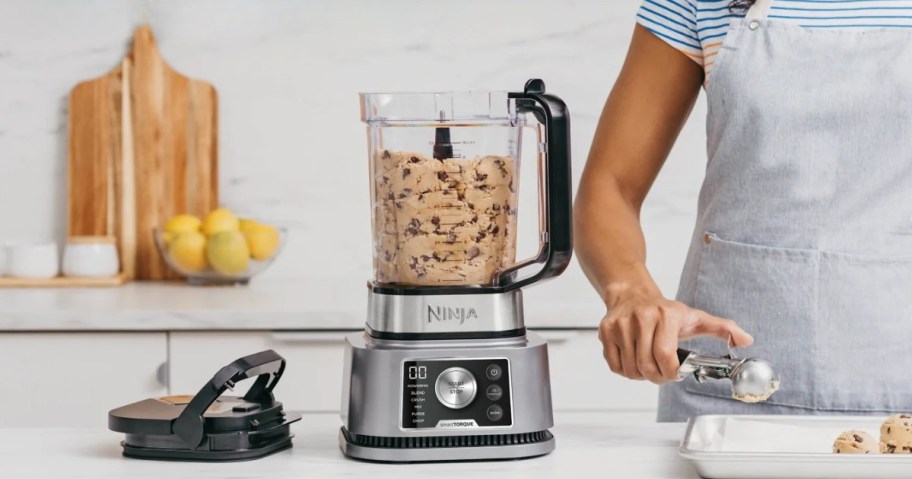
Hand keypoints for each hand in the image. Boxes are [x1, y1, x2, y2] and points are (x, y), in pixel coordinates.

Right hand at [598, 285, 752, 383]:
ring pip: (629, 368)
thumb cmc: (664, 310)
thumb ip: (722, 328)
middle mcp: (641, 317)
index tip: (675, 373)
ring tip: (648, 365)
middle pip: (646, 365)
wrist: (631, 293)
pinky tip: (634, 360)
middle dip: (656, 377)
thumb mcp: (695, 317)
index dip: (670, 372)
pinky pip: (614, 364)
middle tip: (661, 373)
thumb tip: (746, 339)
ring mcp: (620, 324)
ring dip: (640, 375)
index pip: (664, 356)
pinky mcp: (605, 331)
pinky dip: (625, 370)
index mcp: (665, 315)